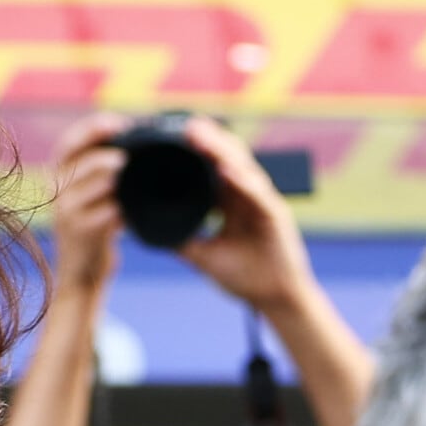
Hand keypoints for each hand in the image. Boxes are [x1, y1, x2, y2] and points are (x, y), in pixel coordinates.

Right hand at [48, 114, 128, 309]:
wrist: (82, 277)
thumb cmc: (94, 231)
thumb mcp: (91, 197)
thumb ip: (102, 173)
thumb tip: (135, 142)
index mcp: (59, 176)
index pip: (69, 142)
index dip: (92, 129)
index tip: (119, 123)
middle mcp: (57, 191)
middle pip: (76, 158)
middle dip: (102, 147)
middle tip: (129, 145)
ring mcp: (66, 212)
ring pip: (89, 183)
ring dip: (111, 174)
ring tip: (132, 169)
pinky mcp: (81, 233)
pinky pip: (103, 213)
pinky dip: (120, 208)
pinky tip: (135, 206)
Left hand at [160, 118, 325, 316]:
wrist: (275, 301)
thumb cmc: (245, 279)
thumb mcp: (204, 257)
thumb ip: (182, 242)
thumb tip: (150, 233)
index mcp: (231, 202)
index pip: (213, 166)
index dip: (197, 149)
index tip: (173, 135)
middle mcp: (247, 196)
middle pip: (227, 158)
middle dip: (207, 140)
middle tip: (184, 124)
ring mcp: (262, 203)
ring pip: (242, 167)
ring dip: (220, 150)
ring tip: (199, 134)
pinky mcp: (275, 216)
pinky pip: (257, 193)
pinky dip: (242, 181)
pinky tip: (226, 170)